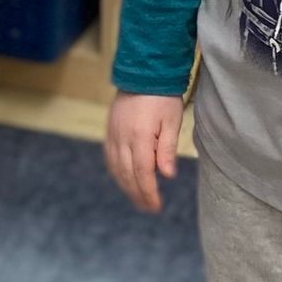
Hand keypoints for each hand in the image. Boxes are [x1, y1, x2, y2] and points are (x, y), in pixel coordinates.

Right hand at [104, 91, 182, 213]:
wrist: (142, 72)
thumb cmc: (162, 97)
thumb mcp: (172, 121)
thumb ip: (168, 149)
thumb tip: (167, 176)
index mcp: (140, 136)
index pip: (143, 173)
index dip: (149, 192)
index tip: (156, 206)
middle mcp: (123, 138)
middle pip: (127, 174)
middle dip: (138, 194)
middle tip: (149, 208)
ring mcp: (113, 134)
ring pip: (116, 168)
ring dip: (126, 186)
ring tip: (138, 199)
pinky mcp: (109, 130)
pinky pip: (109, 157)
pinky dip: (116, 172)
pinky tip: (123, 180)